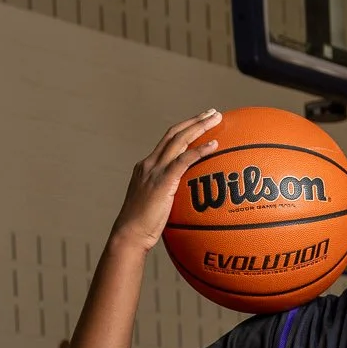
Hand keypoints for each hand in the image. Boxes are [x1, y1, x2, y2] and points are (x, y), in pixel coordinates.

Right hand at [110, 110, 220, 251]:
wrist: (129, 234)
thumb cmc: (143, 228)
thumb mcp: (156, 206)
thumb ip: (169, 197)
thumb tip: (187, 202)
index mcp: (147, 167)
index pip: (167, 141)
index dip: (184, 129)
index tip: (199, 123)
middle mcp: (149, 163)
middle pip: (174, 133)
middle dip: (194, 120)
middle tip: (212, 113)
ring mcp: (155, 170)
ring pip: (179, 139)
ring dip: (199, 126)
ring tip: (217, 118)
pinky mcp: (162, 180)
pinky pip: (184, 160)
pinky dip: (200, 150)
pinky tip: (214, 145)